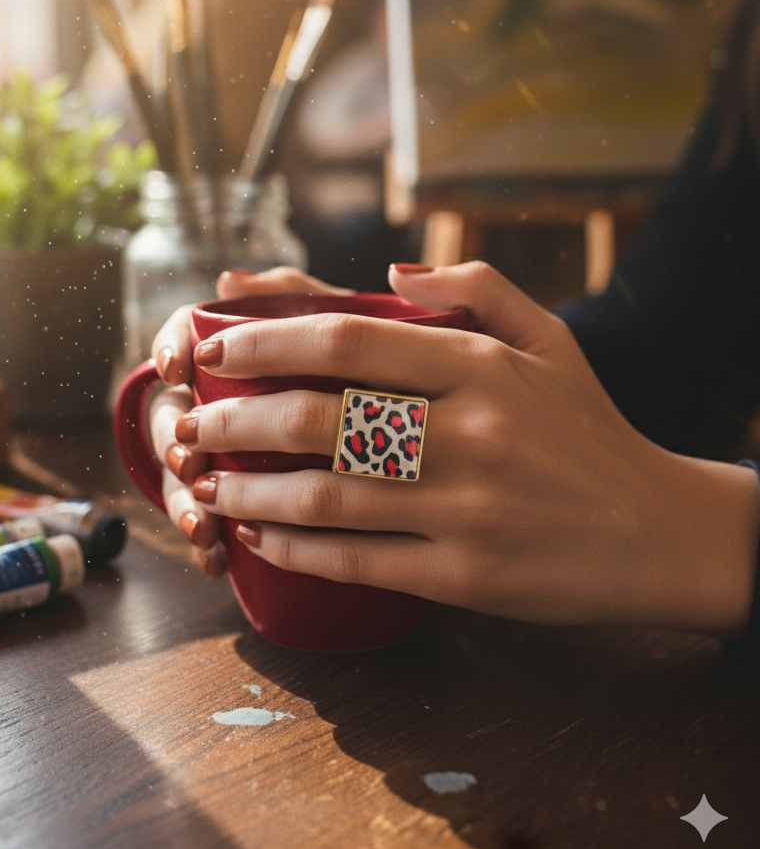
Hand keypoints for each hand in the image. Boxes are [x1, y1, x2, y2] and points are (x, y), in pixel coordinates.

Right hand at [149, 268, 352, 575]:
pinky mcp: (243, 498)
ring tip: (202, 525)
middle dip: (172, 439)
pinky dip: (208, 539)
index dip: (170, 346)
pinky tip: (215, 558)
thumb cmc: (375, 365)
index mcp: (243, 351)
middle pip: (174, 412)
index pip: (184, 335)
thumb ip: (297, 297)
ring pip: (184, 473)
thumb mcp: (350, 323)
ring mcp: (230, 452)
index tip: (178, 368)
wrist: (419, 431)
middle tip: (188, 459)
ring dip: (182, 499)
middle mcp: (226, 398)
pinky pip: (212, 519)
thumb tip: (229, 280)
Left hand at [180, 261, 759, 633]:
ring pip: (325, 496)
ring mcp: (465, 508)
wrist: (655, 531)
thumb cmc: (589, 429)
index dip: (268, 341)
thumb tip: (392, 273)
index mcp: (482, 366)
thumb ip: (477, 288)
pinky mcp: (463, 576)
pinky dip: (294, 547)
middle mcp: (469, 432)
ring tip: (207, 483)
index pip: (350, 342)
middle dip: (237, 419)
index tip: (218, 349)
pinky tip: (261, 535)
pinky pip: (356, 559)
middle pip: (321, 417)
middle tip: (193, 422)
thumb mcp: (551, 340)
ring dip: (249, 488)